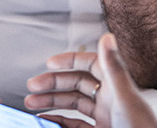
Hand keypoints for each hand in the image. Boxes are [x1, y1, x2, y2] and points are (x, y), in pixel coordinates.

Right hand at [25, 33, 156, 127]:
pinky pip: (75, 124)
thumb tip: (108, 37)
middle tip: (33, 85)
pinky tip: (46, 119)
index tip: (50, 62)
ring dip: (52, 102)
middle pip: (77, 85)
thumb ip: (114, 68)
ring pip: (73, 105)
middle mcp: (110, 100)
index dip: (70, 61)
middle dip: (53, 84)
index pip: (90, 65)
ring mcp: (105, 118)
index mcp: (117, 87)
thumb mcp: (125, 98)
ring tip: (31, 103)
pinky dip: (59, 120)